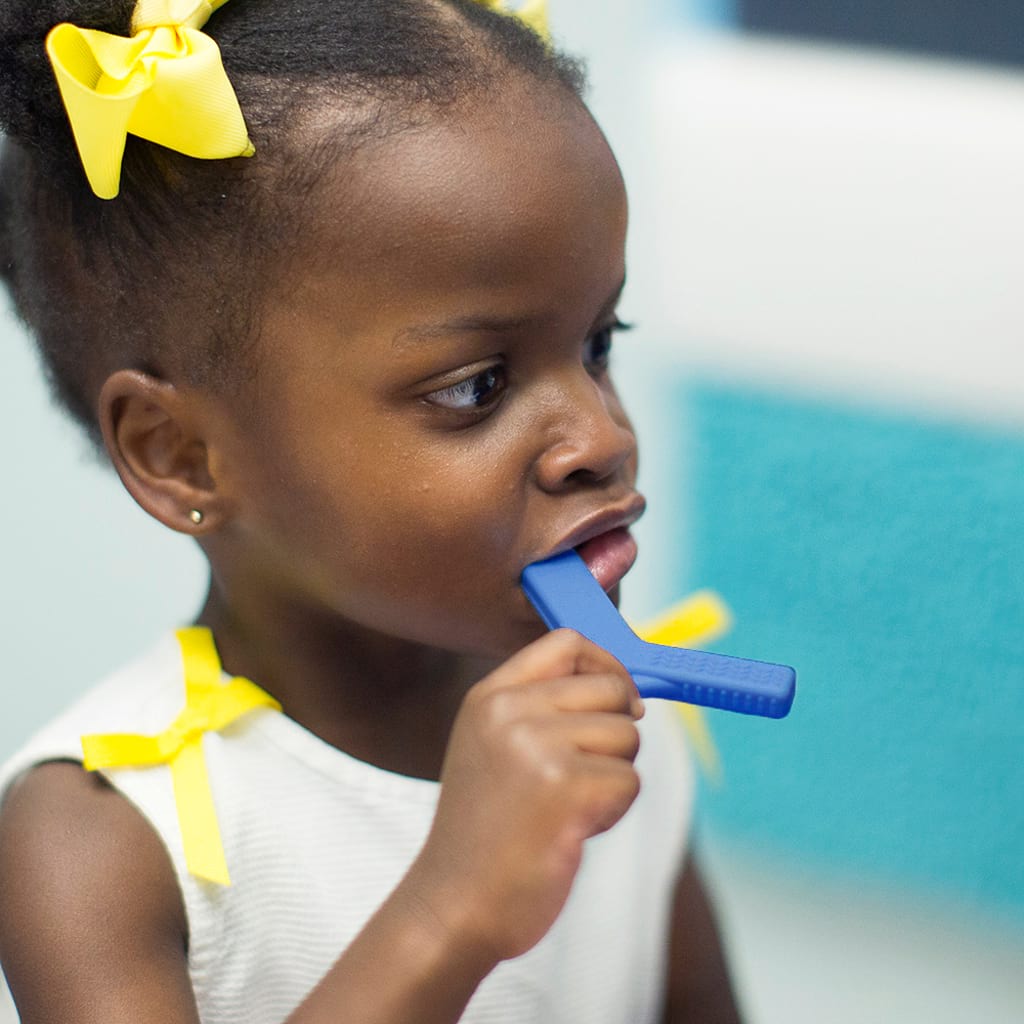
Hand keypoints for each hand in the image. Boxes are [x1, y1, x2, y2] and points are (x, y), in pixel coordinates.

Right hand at [404, 629, 643, 962]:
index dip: (607, 663)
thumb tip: (628, 690)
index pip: (567, 641)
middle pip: (611, 688)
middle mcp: (511, 712)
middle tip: (584, 772)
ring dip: (612, 775)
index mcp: (490, 696)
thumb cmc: (484, 830)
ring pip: (627, 736)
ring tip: (565, 806)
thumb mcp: (492, 746)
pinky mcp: (568, 789)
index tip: (619, 699)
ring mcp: (538, 748)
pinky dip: (613, 810)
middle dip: (616, 730)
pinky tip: (571, 830)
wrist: (454, 904)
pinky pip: (629, 782)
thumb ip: (541, 706)